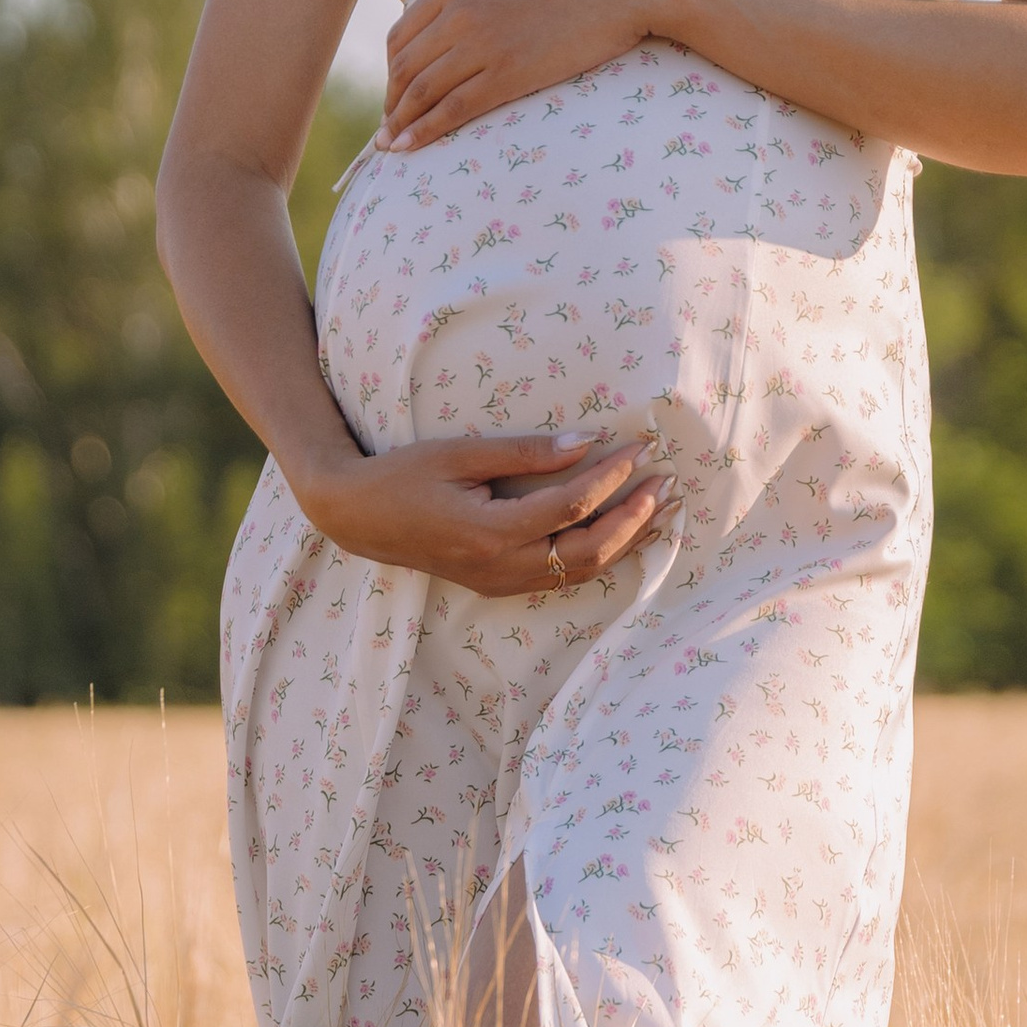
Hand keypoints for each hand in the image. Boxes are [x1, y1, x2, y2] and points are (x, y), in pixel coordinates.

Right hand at [294, 428, 671, 596]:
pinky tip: (627, 533)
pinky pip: (564, 576)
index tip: (639, 446)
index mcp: (488, 532)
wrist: (359, 518)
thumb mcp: (461, 453)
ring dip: (628, 540)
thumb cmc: (404, 475)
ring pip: (582, 571)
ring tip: (664, 508)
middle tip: (668, 481)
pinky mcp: (501, 584)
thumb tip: (586, 441)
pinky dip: (602, 555)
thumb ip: (525, 452)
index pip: (570, 505)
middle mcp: (500, 567)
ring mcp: (502, 582)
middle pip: (589, 551)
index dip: (611, 475)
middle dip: (635, 516)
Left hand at [381, 0, 678, 150]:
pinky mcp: (507, 72)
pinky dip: (423, 132)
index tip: (394, 98)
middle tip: (388, 130)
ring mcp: (481, 43)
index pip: (400, 37)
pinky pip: (451, 109)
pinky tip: (410, 148)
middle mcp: (458, 12)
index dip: (390, 75)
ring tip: (392, 146)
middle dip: (391, 104)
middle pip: (403, 68)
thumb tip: (457, 31)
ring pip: (421, 91)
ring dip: (400, 123)